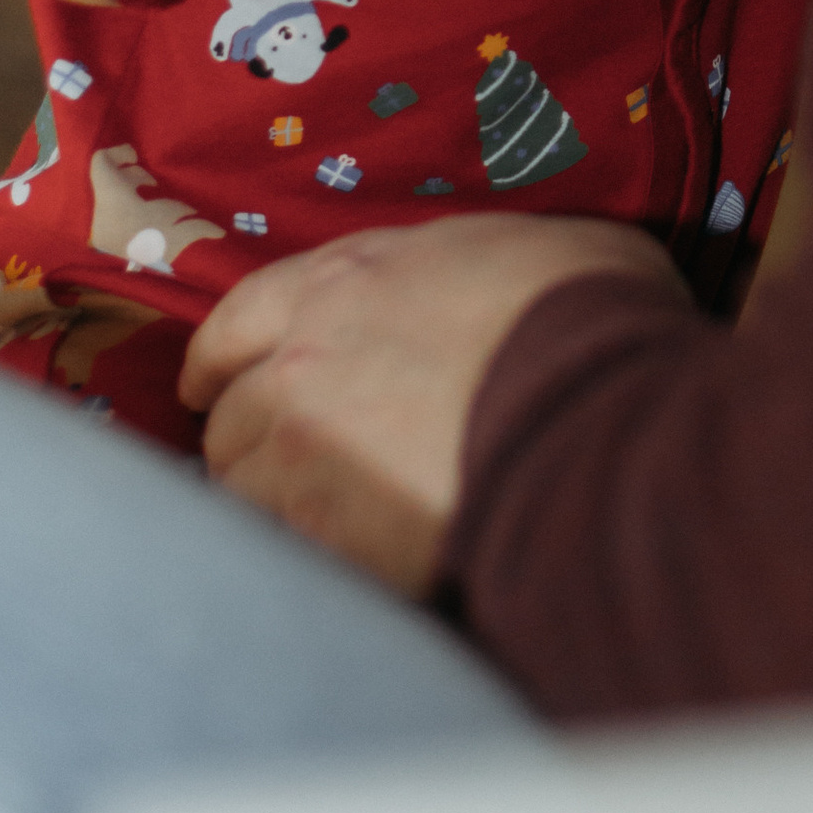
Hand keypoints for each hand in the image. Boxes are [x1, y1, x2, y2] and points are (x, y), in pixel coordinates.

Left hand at [181, 215, 687, 594]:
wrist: (602, 407)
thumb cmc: (587, 310)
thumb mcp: (531, 246)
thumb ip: (472, 270)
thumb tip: (501, 290)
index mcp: (346, 279)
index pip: (239, 318)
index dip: (220, 359)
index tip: (210, 388)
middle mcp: (303, 359)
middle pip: (230, 415)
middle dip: (245, 443)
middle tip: (274, 470)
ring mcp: (305, 452)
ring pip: (243, 492)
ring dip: (268, 508)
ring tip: (313, 528)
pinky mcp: (328, 535)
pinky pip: (287, 554)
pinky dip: (309, 560)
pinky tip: (347, 567)